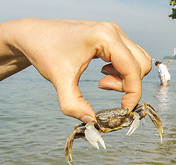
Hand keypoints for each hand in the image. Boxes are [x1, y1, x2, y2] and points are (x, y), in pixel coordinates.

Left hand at [14, 19, 151, 121]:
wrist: (34, 36)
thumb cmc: (46, 52)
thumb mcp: (59, 80)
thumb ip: (74, 104)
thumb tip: (91, 121)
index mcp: (106, 36)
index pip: (134, 69)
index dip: (133, 94)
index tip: (123, 110)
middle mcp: (114, 31)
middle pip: (141, 65)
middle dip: (128, 84)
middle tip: (103, 87)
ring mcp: (114, 32)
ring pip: (138, 61)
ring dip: (125, 78)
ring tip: (102, 81)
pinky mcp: (111, 37)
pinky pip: (129, 57)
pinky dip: (122, 71)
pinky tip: (103, 73)